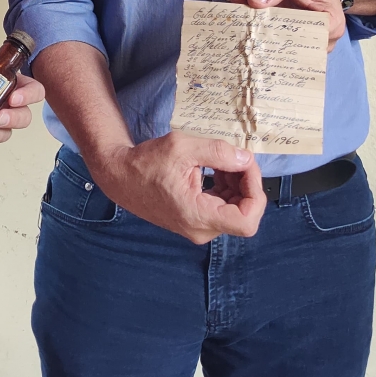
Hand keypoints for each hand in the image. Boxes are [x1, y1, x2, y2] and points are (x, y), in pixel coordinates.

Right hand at [91, 130, 264, 244]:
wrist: (120, 176)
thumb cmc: (145, 163)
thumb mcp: (182, 147)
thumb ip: (219, 153)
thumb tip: (246, 159)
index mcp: (197, 215)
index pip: (247, 221)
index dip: (255, 192)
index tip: (247, 166)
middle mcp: (200, 229)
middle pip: (243, 213)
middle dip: (246, 183)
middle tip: (236, 157)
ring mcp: (197, 227)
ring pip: (234, 210)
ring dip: (236, 184)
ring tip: (222, 160)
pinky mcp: (194, 221)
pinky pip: (221, 208)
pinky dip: (225, 188)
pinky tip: (215, 169)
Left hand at [227, 0, 347, 49]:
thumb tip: (255, 1)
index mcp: (330, 26)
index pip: (301, 39)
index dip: (274, 34)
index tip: (252, 27)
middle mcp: (320, 40)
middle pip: (287, 44)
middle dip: (261, 34)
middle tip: (238, 23)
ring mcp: (305, 40)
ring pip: (278, 42)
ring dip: (257, 29)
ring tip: (237, 17)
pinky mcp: (292, 35)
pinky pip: (274, 34)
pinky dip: (258, 24)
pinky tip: (242, 13)